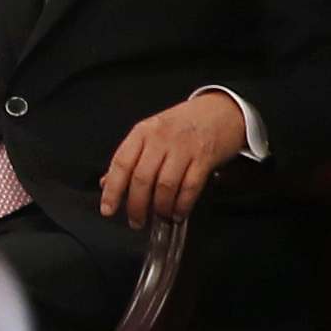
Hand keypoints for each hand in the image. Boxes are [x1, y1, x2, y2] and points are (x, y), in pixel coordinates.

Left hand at [98, 89, 254, 225]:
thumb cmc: (184, 123)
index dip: (112, 190)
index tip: (107, 209)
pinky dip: (182, 204)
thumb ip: (131, 157)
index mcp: (142, 132)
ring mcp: (183, 148)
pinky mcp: (205, 157)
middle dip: (137, 205)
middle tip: (136, 221)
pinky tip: (178, 213)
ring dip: (160, 207)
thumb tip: (107, 182)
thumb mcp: (152, 132)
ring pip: (165, 185)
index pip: (121, 163)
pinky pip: (190, 186)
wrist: (223, 109)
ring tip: (160, 217)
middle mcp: (160, 139)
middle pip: (142, 178)